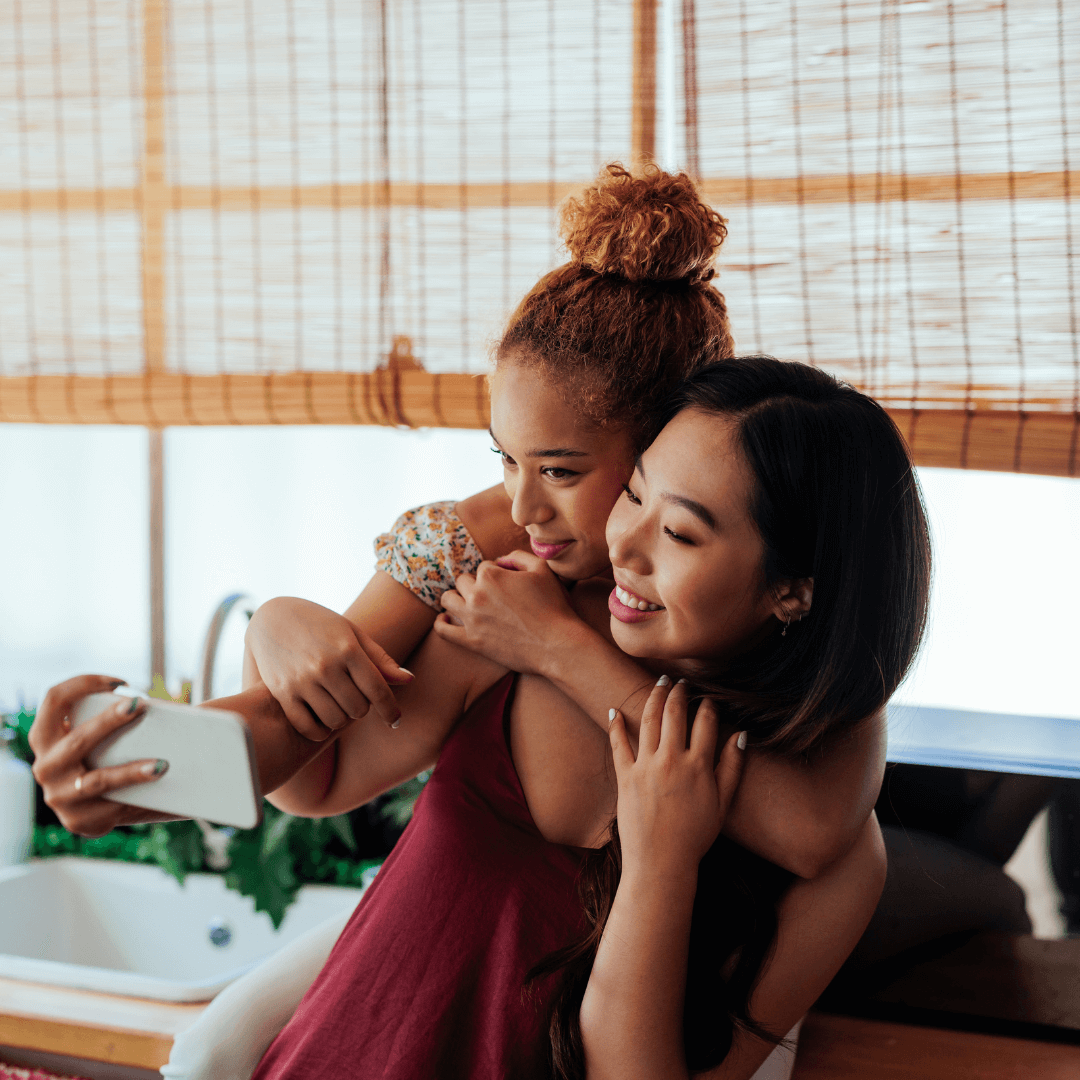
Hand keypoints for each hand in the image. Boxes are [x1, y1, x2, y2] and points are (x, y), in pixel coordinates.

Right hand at [29, 675, 170, 836]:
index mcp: (45, 736)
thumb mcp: (102, 734)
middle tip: (141, 706)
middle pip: (77, 740)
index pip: (54, 700)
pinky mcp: (79, 820)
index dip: (83, 684)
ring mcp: (59, 796)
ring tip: (162, 765)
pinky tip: (158, 790)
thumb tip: (187, 707)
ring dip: (130, 772)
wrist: (106, 803)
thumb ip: (120, 714)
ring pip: (97, 781)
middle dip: (110, 721)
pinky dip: (135, 797)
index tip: (121, 682)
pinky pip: (110, 807)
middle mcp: (45, 766)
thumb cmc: (107, 755)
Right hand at [245, 597, 413, 739]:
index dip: (390, 710)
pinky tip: (323, 722)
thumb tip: (409, 680)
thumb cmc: (321, 625)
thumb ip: (380, 659)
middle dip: (362, 708)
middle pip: (358, 709)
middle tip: (355, 699)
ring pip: (335, 720)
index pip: (378, 690)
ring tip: (338, 706)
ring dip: (341, 719)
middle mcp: (326, 666)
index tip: (395, 722)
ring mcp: (302, 680)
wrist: (272, 617)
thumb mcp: (352, 634)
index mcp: (348, 649)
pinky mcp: (282, 692)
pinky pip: (308, 727)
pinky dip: (320, 731)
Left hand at [432, 550, 581, 675]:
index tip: (508, 585)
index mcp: (491, 575)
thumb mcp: (542, 569)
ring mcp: (471, 619)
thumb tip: (500, 560)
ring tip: (469, 604)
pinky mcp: (471, 641)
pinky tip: (447, 619)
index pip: (483, 567)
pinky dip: (442, 622)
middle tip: (492, 597)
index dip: (496, 574)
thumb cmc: (554, 606)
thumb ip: (517, 556)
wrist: (558, 645)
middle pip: (463, 581)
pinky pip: (443, 630)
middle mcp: (476, 594)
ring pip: (448, 600)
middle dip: (475, 585)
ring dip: (457, 598)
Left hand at [608, 678, 744, 877]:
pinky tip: (615, 711)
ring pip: (649, 720)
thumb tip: (741, 736)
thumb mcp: (722, 804)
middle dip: (678, 692)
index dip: (708, 705)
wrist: (661, 863)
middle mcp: (672, 760)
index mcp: (698, 766)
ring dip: (654, 697)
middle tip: (680, 682)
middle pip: (675, 713)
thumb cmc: (695, 837)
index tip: (708, 697)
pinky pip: (618, 744)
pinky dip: (616, 725)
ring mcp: (646, 766)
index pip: (706, 722)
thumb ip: (732, 768)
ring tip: (659, 684)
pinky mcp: (625, 777)